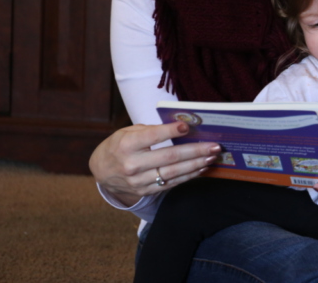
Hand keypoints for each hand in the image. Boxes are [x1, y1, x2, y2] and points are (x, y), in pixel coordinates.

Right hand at [89, 122, 220, 206]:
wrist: (102, 171)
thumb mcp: (128, 132)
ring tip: (212, 157)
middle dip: (195, 151)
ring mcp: (140, 181)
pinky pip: (171, 183)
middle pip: (170, 157)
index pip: (152, 136)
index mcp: (127, 145)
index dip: (170, 131)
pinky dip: (188, 176)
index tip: (187, 126)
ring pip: (173, 173)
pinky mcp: (146, 191)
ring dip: (196, 164)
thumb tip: (181, 128)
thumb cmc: (119, 145)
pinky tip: (201, 168)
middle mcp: (133, 164)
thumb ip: (151, 130)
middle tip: (214, 146)